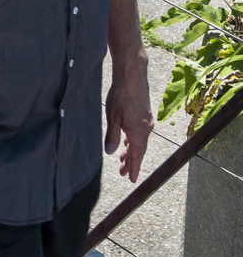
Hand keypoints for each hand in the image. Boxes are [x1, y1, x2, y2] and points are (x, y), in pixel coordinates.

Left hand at [105, 60, 152, 181]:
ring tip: (122, 160)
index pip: (136, 155)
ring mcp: (146, 122)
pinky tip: (127, 141)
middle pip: (138, 150)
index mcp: (138, 132)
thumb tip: (110, 153)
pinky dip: (133, 141)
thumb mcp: (112, 118)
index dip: (133, 168)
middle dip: (130, 162)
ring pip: (139, 142)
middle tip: (122, 173)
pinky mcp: (144, 115)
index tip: (131, 179)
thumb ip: (112, 136)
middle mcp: (146, 129)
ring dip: (131, 151)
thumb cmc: (121, 96)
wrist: (132, 77)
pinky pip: (140, 133)